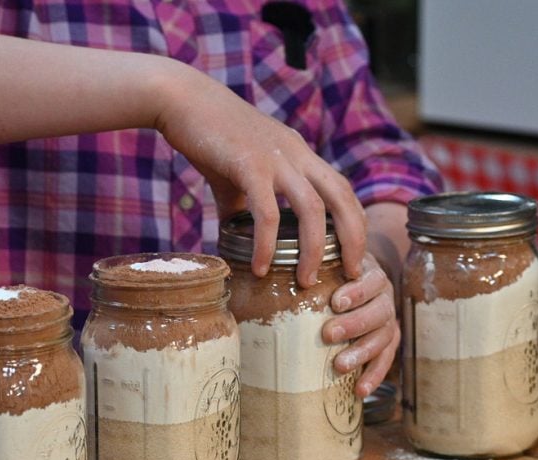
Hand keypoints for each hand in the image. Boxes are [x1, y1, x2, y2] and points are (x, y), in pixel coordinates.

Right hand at [154, 65, 365, 285]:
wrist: (182, 100)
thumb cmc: (210, 136)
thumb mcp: (238, 171)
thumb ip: (245, 203)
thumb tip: (238, 238)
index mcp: (300, 154)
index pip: (343, 189)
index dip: (354, 223)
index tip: (354, 255)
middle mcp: (297, 154)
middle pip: (342, 198)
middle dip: (353, 239)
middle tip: (350, 274)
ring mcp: (276, 158)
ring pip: (312, 208)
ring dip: (315, 249)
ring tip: (306, 281)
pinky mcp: (249, 164)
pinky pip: (267, 212)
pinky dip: (267, 243)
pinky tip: (260, 266)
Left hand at [322, 253, 399, 396]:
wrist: (355, 285)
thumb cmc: (334, 275)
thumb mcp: (328, 267)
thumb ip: (312, 269)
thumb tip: (269, 275)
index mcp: (372, 275)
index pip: (371, 281)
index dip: (357, 292)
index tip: (335, 302)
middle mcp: (385, 297)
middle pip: (379, 311)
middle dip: (354, 324)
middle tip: (328, 334)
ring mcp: (389, 320)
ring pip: (384, 337)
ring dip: (362, 352)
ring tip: (340, 365)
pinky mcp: (389, 342)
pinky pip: (386, 359)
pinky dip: (374, 375)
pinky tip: (359, 390)